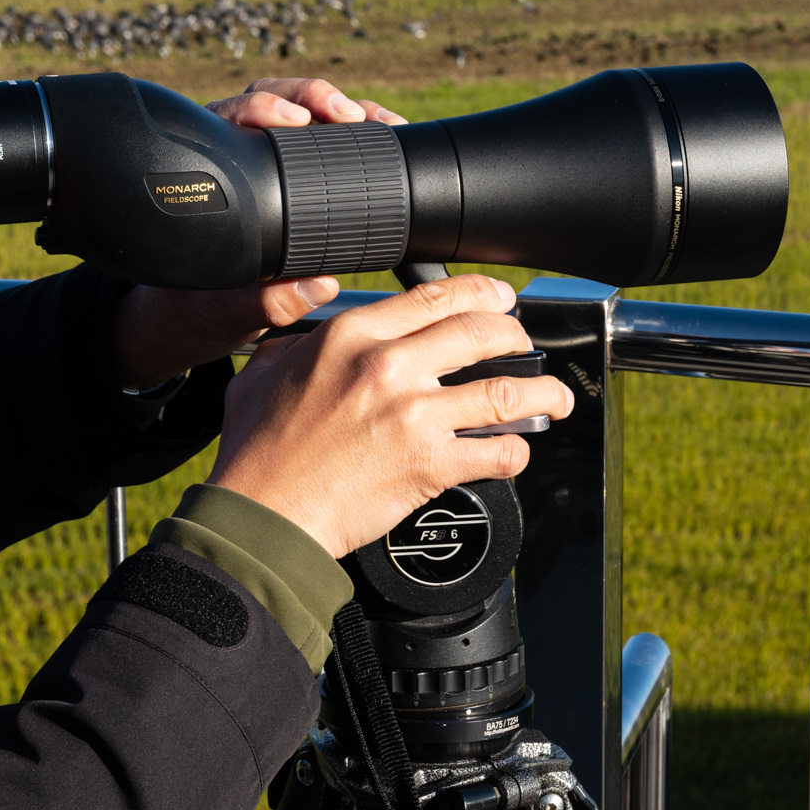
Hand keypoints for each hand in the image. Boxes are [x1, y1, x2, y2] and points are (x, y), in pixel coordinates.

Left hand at [113, 78, 406, 386]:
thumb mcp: (226, 311)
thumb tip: (316, 287)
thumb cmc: (206, 307)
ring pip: (306, 111)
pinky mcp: (301, 172)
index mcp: (206, 176)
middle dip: (312, 96)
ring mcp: (269, 159)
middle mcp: (234, 155)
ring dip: (346, 107)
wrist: (209, 320)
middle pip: (272, 99)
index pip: (228, 119)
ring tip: (381, 121)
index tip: (293, 119)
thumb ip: (263, 303)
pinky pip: (331, 138)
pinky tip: (390, 133)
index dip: (261, 107)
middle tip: (348, 114)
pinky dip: (362, 129)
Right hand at [205, 273, 575, 558]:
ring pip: (506, 391)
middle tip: (524, 346)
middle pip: (481, 333)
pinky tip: (514, 451)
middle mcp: (388, 367)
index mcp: (351, 338)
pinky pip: (496, 452)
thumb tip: (307, 334)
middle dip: (516, 336)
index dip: (480, 294)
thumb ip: (291, 344)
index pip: (434, 297)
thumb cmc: (256, 454)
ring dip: (540, 393)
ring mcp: (414, 416)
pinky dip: (515, 451)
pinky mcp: (430, 464)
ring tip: (552, 399)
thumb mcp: (261, 376)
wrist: (262, 514)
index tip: (497, 301)